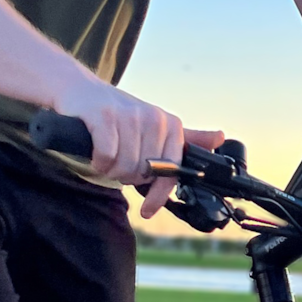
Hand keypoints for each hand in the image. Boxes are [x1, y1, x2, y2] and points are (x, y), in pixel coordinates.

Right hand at [55, 78, 222, 212]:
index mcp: (170, 125)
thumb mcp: (156, 126)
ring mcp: (129, 116)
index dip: (159, 194)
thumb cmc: (121, 115)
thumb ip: (186, 138)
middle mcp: (153, 118)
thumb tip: (219, 137)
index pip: (171, 171)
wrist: (82, 91)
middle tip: (118, 164)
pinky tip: (95, 153)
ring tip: (107, 158)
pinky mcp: (104, 116)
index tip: (148, 210)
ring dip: (110, 170)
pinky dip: (98, 161)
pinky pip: (107, 156)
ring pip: (124, 167)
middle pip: (143, 173)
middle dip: (127, 176)